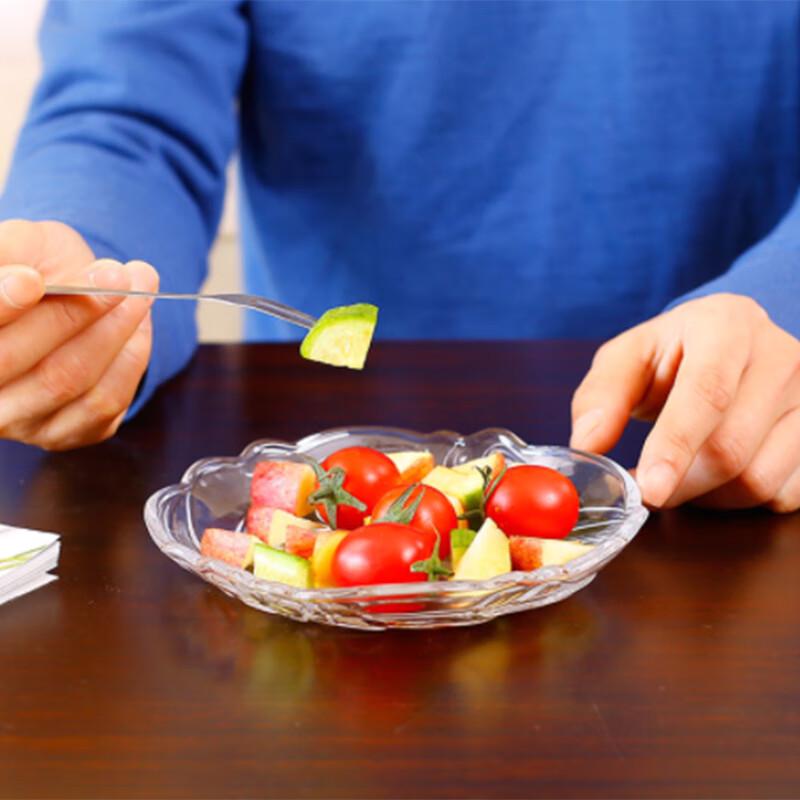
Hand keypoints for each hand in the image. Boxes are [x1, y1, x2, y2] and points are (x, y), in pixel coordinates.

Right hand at [0, 219, 157, 449]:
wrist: (61, 303)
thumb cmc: (32, 267)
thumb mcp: (20, 246)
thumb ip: (15, 254)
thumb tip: (29, 281)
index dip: (2, 304)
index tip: (32, 280)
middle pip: (17, 357)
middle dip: (75, 312)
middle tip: (119, 276)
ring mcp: (16, 420)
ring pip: (67, 380)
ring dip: (114, 331)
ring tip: (141, 291)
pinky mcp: (62, 433)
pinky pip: (104, 401)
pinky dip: (130, 358)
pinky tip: (139, 325)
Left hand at [570, 294, 799, 511]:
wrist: (732, 347)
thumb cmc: (673, 355)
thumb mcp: (626, 359)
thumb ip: (600, 397)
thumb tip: (586, 445)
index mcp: (727, 324)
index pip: (707, 393)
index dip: (675, 447)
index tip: (650, 489)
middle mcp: (781, 356)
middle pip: (731, 448)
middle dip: (680, 483)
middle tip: (647, 487)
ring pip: (759, 479)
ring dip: (707, 496)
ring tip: (682, 475)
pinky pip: (784, 494)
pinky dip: (741, 502)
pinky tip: (719, 479)